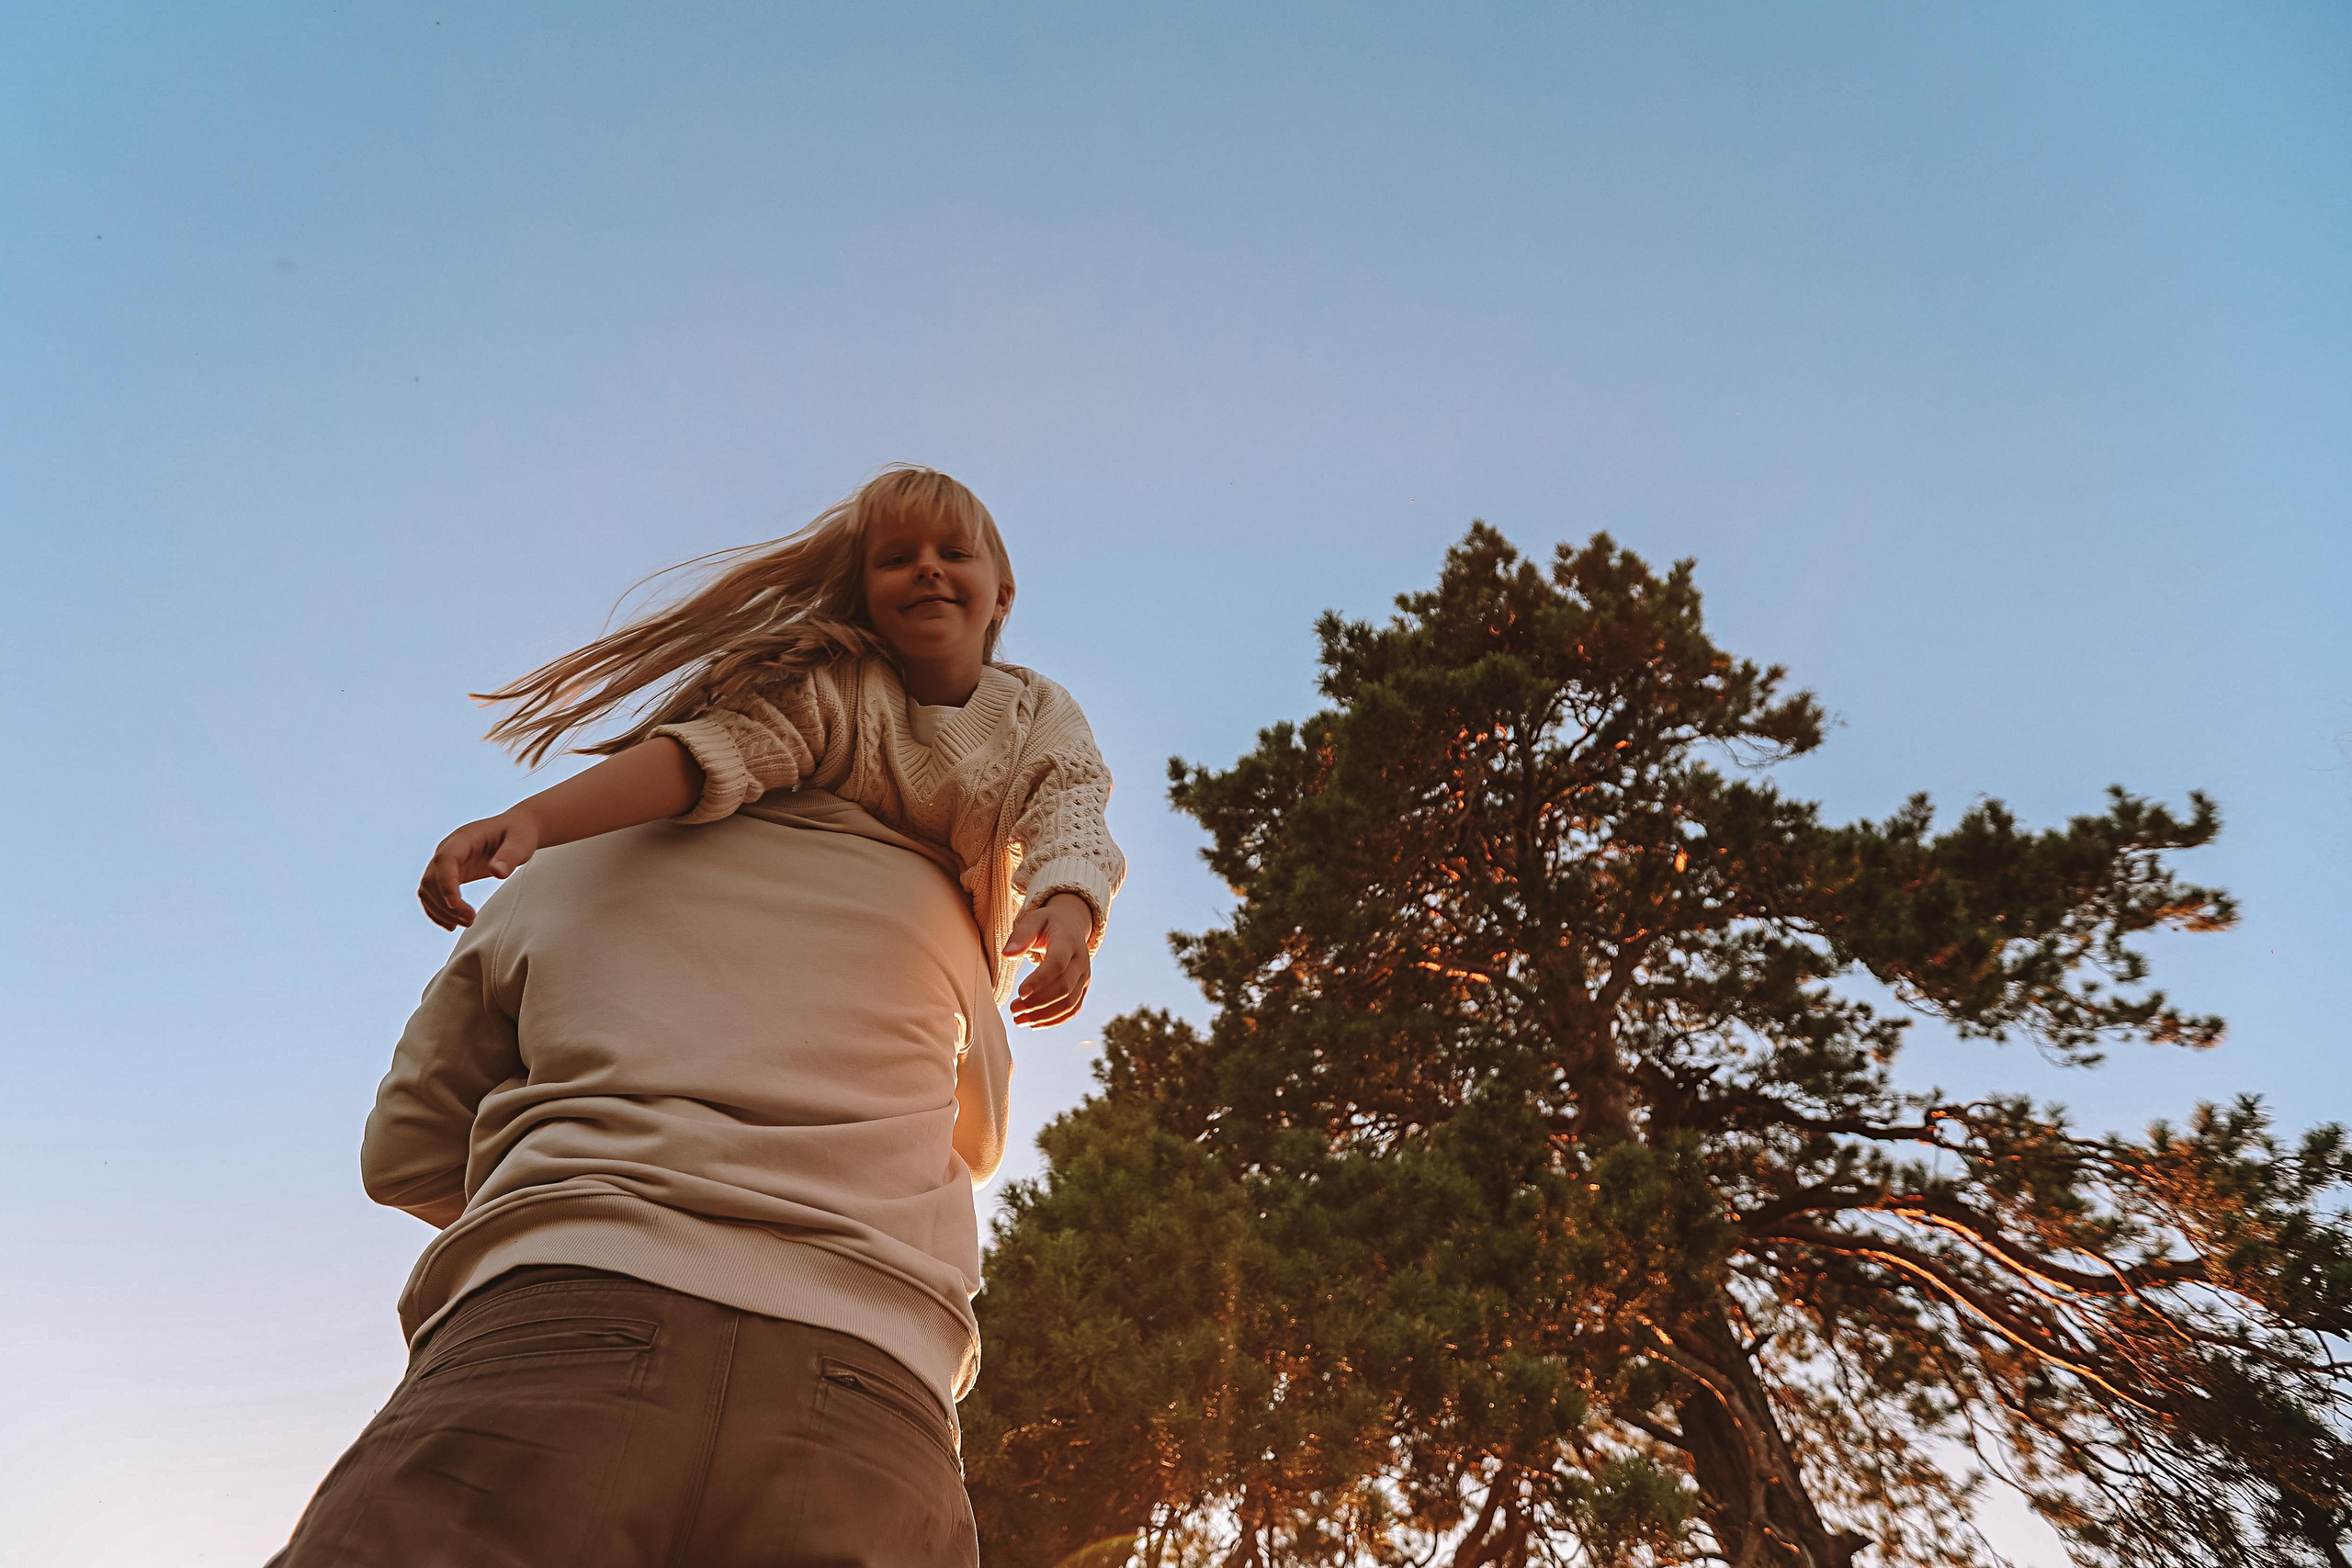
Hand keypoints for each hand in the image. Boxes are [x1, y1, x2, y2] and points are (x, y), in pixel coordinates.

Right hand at [418, 810, 542, 929]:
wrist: (514, 829)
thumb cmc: (518, 834)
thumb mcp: (521, 843)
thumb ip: (510, 856)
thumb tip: (497, 873)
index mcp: (463, 838)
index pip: (445, 860)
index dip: (446, 884)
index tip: (456, 906)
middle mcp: (447, 849)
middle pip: (432, 879)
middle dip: (446, 904)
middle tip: (471, 920)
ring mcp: (444, 862)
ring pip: (427, 889)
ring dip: (442, 911)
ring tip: (468, 922)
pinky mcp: (447, 873)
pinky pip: (431, 894)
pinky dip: (437, 911)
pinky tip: (451, 925)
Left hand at [1004, 893, 1094, 1028]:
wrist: (1070, 925)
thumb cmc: (1046, 923)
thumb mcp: (1033, 920)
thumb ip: (1020, 936)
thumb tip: (1007, 955)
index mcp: (1068, 941)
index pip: (1057, 963)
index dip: (1040, 980)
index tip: (1019, 993)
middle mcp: (1081, 961)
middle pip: (1064, 987)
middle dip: (1038, 1002)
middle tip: (1013, 1009)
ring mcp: (1084, 977)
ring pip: (1069, 1003)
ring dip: (1044, 1015)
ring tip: (1019, 1020)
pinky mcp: (1082, 989)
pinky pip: (1073, 1010)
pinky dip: (1055, 1020)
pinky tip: (1034, 1024)